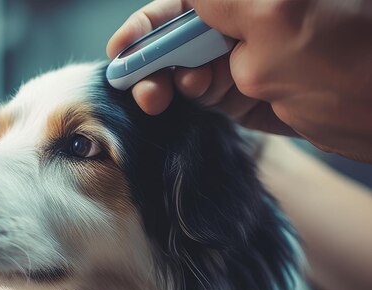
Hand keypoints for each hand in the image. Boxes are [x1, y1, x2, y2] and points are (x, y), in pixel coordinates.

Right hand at [107, 0, 371, 162]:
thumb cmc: (347, 57)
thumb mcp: (273, 16)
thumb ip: (217, 2)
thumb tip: (186, 1)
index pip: (183, 3)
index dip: (148, 24)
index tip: (123, 49)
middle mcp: (244, 21)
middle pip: (178, 33)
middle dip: (152, 55)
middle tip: (142, 84)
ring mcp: (245, 57)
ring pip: (185, 64)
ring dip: (166, 79)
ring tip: (160, 97)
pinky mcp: (247, 92)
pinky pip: (203, 91)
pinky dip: (187, 97)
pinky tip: (186, 99)